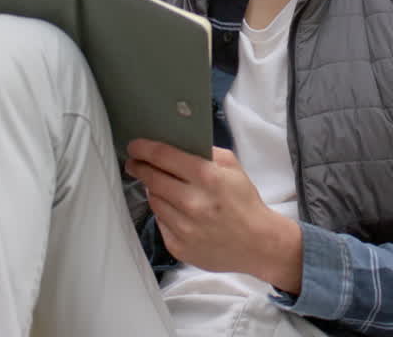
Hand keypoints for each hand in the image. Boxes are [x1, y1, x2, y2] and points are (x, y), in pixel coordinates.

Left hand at [124, 140, 302, 292]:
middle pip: (152, 179)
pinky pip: (160, 222)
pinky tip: (173, 209)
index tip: (134, 146)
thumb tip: (176, 146)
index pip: (164, 157)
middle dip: (140, 168)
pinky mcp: (179, 247)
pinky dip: (164, 213)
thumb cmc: (244, 201)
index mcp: (207, 178)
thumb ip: (206, 152)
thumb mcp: (233, 167)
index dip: (144, 149)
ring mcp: (184, 228)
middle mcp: (193, 203)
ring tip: (160, 186)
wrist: (258, 243)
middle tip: (135, 163)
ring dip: (153, 191)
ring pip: (154, 201)